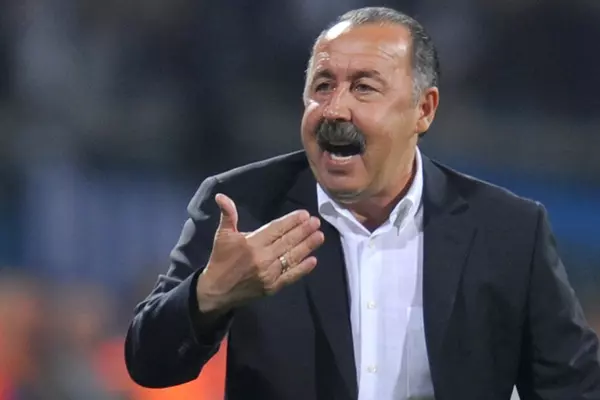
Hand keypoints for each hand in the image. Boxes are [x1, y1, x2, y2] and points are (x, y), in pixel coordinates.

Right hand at [196, 193, 323, 312]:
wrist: (216, 291)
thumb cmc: (221, 259)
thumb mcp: (222, 236)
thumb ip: (228, 215)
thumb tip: (221, 196)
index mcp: (252, 243)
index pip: (276, 229)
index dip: (291, 221)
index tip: (304, 214)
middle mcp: (262, 258)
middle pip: (287, 242)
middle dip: (303, 231)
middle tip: (316, 222)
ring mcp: (269, 274)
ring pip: (292, 257)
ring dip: (307, 246)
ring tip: (320, 236)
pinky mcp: (272, 287)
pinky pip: (290, 276)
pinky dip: (302, 269)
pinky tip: (313, 260)